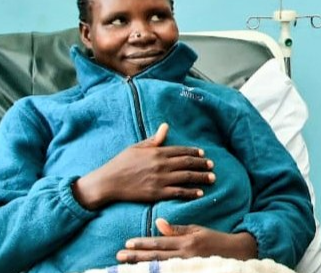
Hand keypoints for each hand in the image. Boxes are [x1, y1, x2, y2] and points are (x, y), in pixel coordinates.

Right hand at [73, 123, 214, 209]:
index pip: (181, 151)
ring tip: (212, 178)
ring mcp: (160, 180)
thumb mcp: (137, 147)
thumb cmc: (121, 163)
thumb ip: (154, 139)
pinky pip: (178, 192)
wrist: (109, 182)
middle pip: (187, 163)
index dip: (194, 153)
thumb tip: (166, 126)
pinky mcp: (157, 193)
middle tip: (212, 165)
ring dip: (201, 177)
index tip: (203, 154)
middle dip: (202, 164)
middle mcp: (161, 165)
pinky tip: (200, 193)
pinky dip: (190, 192)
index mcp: (157, 152)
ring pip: (186, 177)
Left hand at [116, 218, 257, 262]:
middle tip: (119, 255)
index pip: (160, 243)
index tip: (127, 243)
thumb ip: (177, 229)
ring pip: (160, 267)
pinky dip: (157, 272)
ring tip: (125, 265)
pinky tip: (145, 272)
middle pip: (156, 257)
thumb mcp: (197, 230)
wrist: (236, 253)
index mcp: (186, 241)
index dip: (143, 243)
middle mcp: (185, 255)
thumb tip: (158, 223)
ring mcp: (188, 266)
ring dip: (141, 266)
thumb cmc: (215, 239)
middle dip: (136, 256)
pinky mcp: (191, 272)